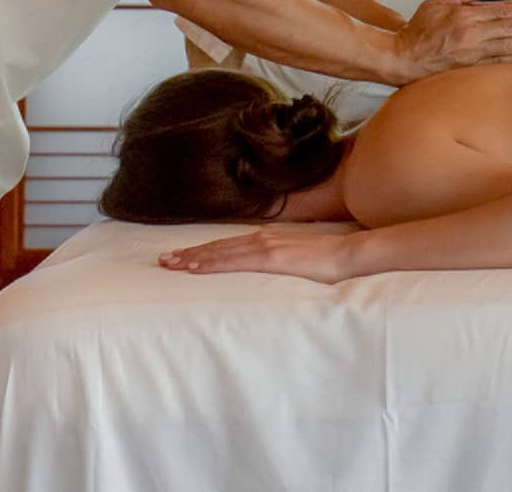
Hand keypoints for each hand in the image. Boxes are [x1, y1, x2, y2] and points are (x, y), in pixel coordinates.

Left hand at [159, 228, 357, 284]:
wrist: (348, 256)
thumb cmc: (327, 261)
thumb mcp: (297, 261)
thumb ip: (279, 263)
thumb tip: (269, 273)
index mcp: (268, 240)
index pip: (229, 246)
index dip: (204, 251)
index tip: (181, 257)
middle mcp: (263, 238)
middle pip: (219, 247)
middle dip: (190, 254)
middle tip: (163, 260)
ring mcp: (266, 246)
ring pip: (221, 252)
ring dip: (194, 258)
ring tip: (171, 264)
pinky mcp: (271, 258)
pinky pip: (235, 261)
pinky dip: (212, 263)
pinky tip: (196, 267)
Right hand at [393, 0, 511, 82]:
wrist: (401, 59)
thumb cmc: (418, 30)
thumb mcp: (436, 2)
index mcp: (465, 16)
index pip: (502, 12)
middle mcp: (471, 35)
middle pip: (511, 30)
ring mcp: (471, 54)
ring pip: (509, 48)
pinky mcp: (470, 69)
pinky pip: (499, 64)